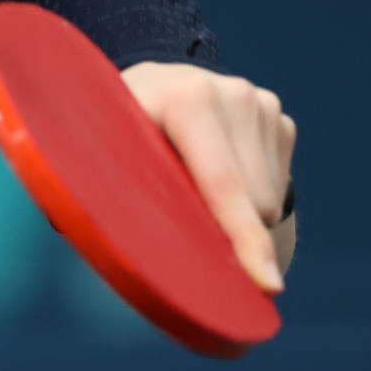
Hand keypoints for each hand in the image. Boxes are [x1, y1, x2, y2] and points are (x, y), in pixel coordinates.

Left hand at [119, 61, 295, 293]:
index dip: (243, 236)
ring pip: (270, 198)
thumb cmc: (116, 128)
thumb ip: (98, 181)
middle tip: (185, 221)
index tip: (267, 285)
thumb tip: (90, 231)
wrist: (147, 85)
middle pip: (255, 200)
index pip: (222, 183)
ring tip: (194, 186)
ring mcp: (260, 103)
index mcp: (186, 98)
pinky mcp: (277, 116)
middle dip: (232, 230)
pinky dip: (253, 195)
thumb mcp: (99, 146)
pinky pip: (279, 183)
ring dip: (241, 214)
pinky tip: (216, 172)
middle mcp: (231, 94)